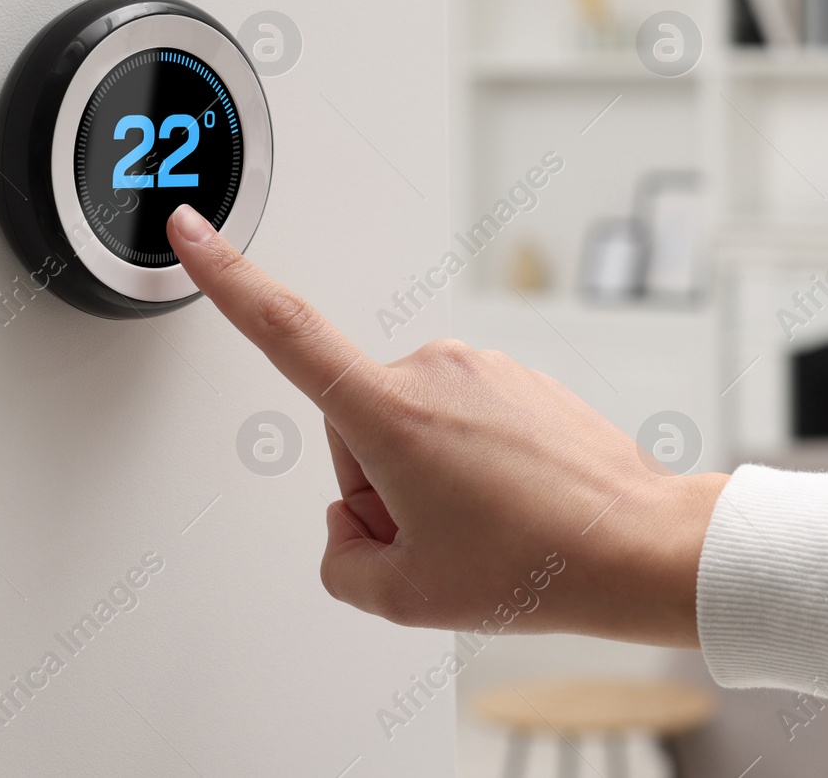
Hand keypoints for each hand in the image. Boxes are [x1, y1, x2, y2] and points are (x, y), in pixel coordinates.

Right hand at [167, 205, 726, 647]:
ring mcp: (478, 366)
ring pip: (406, 425)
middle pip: (354, 427)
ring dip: (425, 475)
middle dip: (378, 482)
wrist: (637, 544)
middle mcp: (432, 368)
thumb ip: (340, 561)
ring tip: (487, 524)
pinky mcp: (513, 375)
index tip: (190, 230)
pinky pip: (456, 419)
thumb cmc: (537, 563)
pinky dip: (466, 460)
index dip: (227, 280)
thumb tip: (349, 523)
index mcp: (390, 412)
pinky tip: (510, 502)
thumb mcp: (405, 596)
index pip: (285, 332)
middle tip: (441, 535)